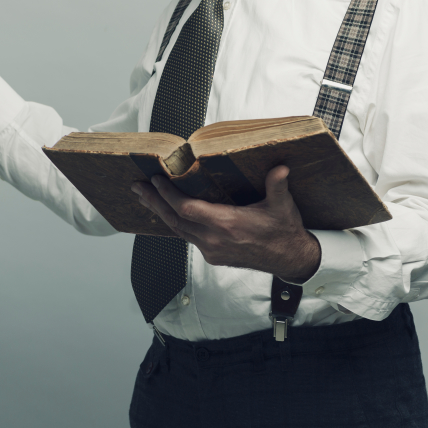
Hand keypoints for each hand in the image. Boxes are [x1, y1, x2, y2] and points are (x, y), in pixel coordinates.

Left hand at [132, 165, 320, 281]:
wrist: (289, 260)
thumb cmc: (284, 231)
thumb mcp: (283, 206)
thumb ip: (278, 185)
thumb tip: (281, 168)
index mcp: (227, 225)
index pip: (187, 209)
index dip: (168, 195)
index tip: (156, 180)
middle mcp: (214, 240)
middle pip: (175, 219)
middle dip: (154, 201)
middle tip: (137, 186)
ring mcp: (211, 250)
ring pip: (178, 230)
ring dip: (160, 212)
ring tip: (145, 196)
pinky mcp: (212, 256)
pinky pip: (187, 237)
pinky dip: (175, 223)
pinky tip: (167, 213)